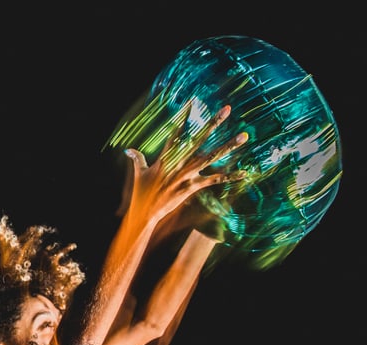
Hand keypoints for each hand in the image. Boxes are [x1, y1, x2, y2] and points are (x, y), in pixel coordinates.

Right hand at [120, 103, 248, 230]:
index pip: (176, 133)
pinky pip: (214, 180)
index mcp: (166, 158)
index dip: (184, 117)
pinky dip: (230, 177)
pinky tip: (245, 173)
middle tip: (226, 109)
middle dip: (212, 124)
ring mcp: (187, 175)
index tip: (192, 102)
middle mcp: (179, 164)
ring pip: (211, 157)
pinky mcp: (192, 187)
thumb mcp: (139, 174)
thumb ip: (137, 159)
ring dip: (228, 146)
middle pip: (199, 140)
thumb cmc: (141, 193)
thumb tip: (127, 149)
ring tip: (243, 136)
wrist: (145, 213)